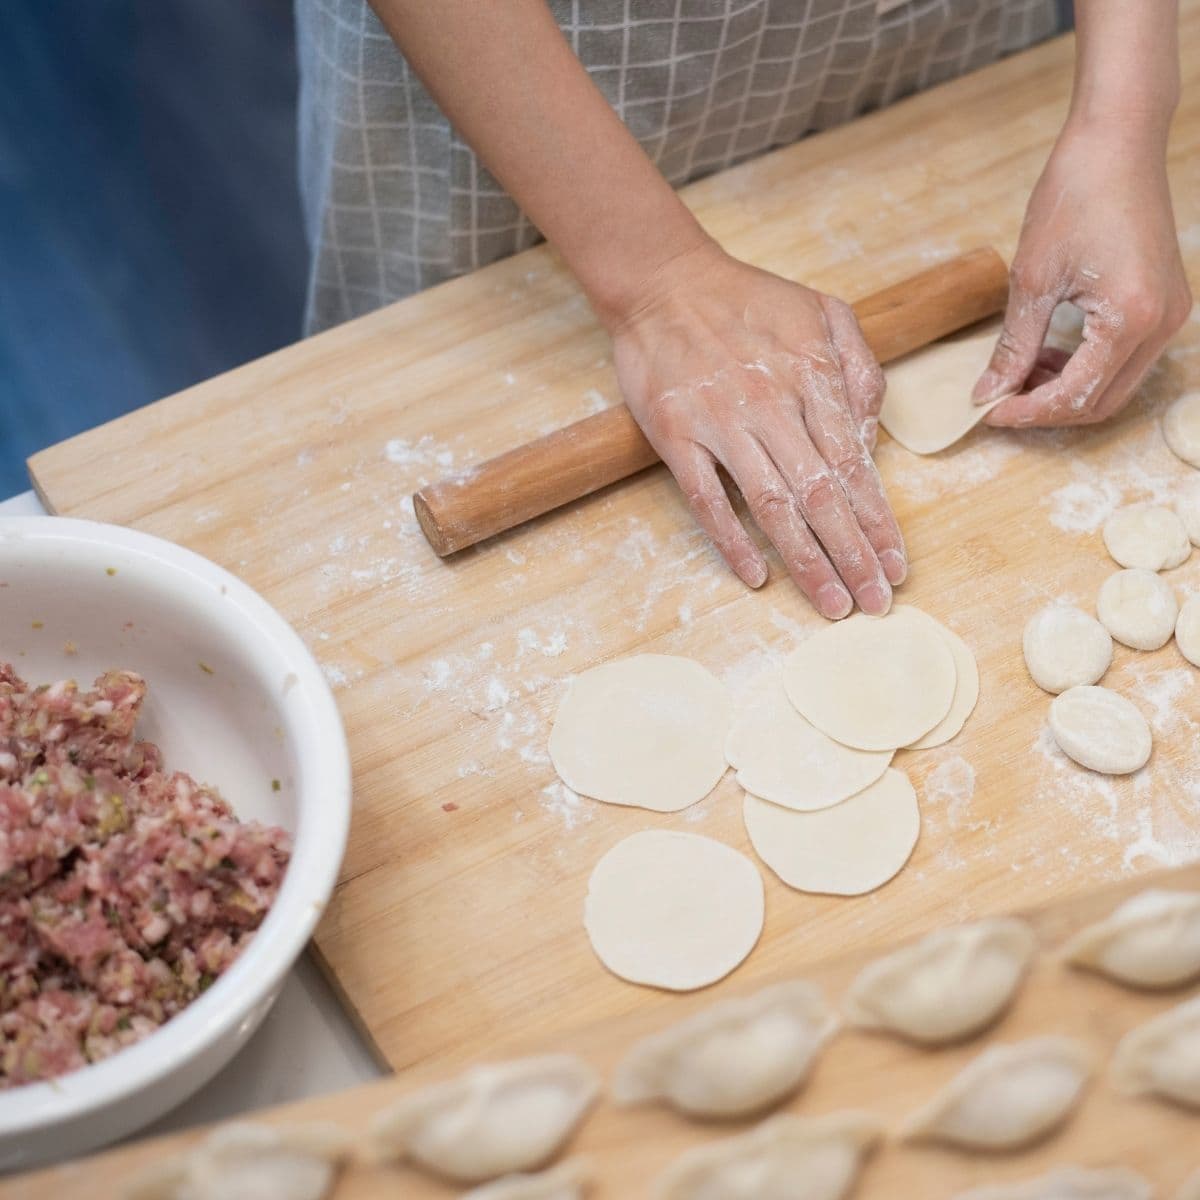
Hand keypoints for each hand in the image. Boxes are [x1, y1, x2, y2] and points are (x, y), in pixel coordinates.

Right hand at [607, 241, 905, 619]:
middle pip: (821, 495)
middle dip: (853, 554)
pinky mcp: (677, 437)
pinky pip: (706, 498)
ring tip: (831, 603)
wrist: (664, 283)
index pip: (853, 465)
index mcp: (812, 378)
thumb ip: (858, 364)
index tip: (896, 565)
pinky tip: (755, 576)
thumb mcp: (821, 310)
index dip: (878, 521)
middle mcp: (772, 407)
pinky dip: (730, 539)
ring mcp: (721, 424)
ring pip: (772, 504)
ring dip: (806, 559)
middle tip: (875, 603)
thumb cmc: (746, 300)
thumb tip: (872, 426)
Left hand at [976, 121, 1190, 425]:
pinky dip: (1086, 368)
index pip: (1074, 396)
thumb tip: (989, 392)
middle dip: (1047, 409)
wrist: (1117, 141)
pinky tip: (1049, 355)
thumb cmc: (1075, 195)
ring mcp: (1170, 314)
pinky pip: (1126, 359)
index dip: (1027, 412)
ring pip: (1115, 386)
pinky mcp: (1166, 303)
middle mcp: (1161, 324)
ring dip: (1066, 391)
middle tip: (1000, 399)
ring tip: (1020, 374)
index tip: (987, 412)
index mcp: (1130, 319)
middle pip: (1100, 403)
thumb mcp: (1031, 279)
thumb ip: (1014, 345)